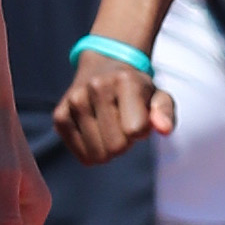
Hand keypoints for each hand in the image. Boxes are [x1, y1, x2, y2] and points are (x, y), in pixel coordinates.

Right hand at [54, 50, 173, 162]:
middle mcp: (96, 87)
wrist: (103, 69)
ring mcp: (74, 100)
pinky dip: (91, 150)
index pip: (135, 131)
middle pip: (116, 146)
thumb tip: (165, 130)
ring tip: (108, 124)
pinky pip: (81, 155)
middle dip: (124, 142)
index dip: (141, 132)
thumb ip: (165, 112)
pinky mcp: (59, 115)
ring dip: (107, 147)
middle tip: (122, 123)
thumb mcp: (158, 96)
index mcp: (125, 81)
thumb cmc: (136, 90)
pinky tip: (94, 130)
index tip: (139, 117)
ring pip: (97, 154)